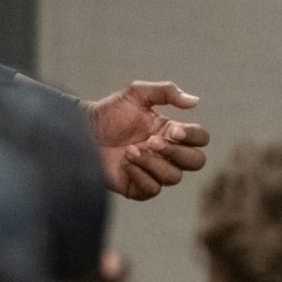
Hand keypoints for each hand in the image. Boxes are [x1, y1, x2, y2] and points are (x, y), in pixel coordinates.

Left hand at [86, 82, 208, 200]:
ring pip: (174, 177)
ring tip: (130, 150)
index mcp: (171, 131)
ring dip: (153, 163)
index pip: (200, 139)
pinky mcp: (138, 187)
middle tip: (151, 141)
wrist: (81, 131)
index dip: (193, 136)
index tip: (174, 130)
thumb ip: (166, 92)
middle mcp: (166, 153)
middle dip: (177, 152)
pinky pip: (153, 189)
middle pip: (196, 162)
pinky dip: (141, 176)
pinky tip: (125, 163)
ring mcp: (153, 171)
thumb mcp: (136, 94)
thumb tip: (195, 101)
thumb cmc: (108, 112)